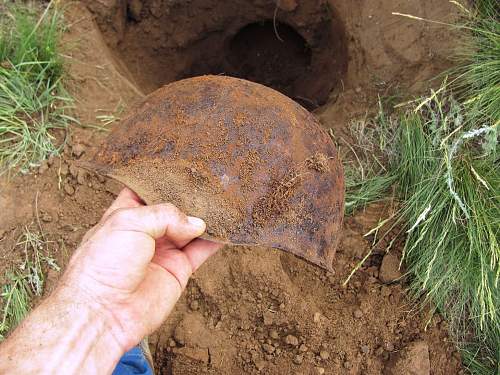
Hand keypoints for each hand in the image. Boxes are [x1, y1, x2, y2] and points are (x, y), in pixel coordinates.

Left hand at [56, 188, 220, 351]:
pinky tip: (228, 228)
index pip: (146, 190)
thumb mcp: (129, 222)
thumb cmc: (103, 264)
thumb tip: (196, 223)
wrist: (104, 312)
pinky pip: (202, 250)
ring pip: (191, 228)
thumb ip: (166, 214)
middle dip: (191, 198)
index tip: (185, 168)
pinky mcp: (179, 270)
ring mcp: (164, 251)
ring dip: (207, 217)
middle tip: (211, 183)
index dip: (163, 180)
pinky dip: (216, 240)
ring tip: (224, 201)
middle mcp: (146, 232)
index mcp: (126, 215)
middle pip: (174, 208)